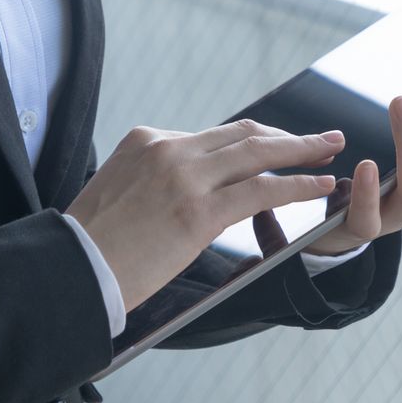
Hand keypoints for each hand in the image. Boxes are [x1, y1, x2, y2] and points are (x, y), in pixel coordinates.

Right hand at [65, 119, 347, 311]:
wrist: (71, 267)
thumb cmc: (91, 242)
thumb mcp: (118, 188)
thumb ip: (154, 176)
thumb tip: (183, 188)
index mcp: (147, 140)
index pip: (213, 135)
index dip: (254, 140)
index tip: (278, 145)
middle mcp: (169, 149)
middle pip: (243, 134)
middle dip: (286, 136)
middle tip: (320, 136)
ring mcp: (185, 176)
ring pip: (258, 154)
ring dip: (302, 150)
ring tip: (330, 149)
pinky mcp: (198, 211)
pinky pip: (261, 190)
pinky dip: (296, 184)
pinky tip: (318, 184)